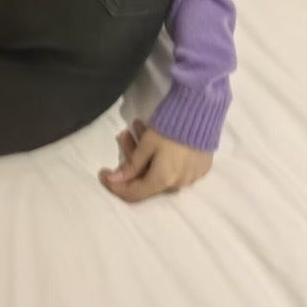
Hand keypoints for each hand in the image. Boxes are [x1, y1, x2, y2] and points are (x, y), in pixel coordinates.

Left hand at [98, 118, 212, 201]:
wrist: (203, 113)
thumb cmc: (171, 127)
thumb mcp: (147, 144)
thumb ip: (131, 165)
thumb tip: (114, 181)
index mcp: (163, 181)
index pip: (134, 193)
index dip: (115, 186)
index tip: (103, 173)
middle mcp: (178, 184)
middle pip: (147, 179)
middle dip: (131, 160)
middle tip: (125, 135)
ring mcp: (191, 177)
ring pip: (160, 171)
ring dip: (146, 154)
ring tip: (138, 127)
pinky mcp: (200, 167)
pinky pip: (176, 167)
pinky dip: (162, 157)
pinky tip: (157, 137)